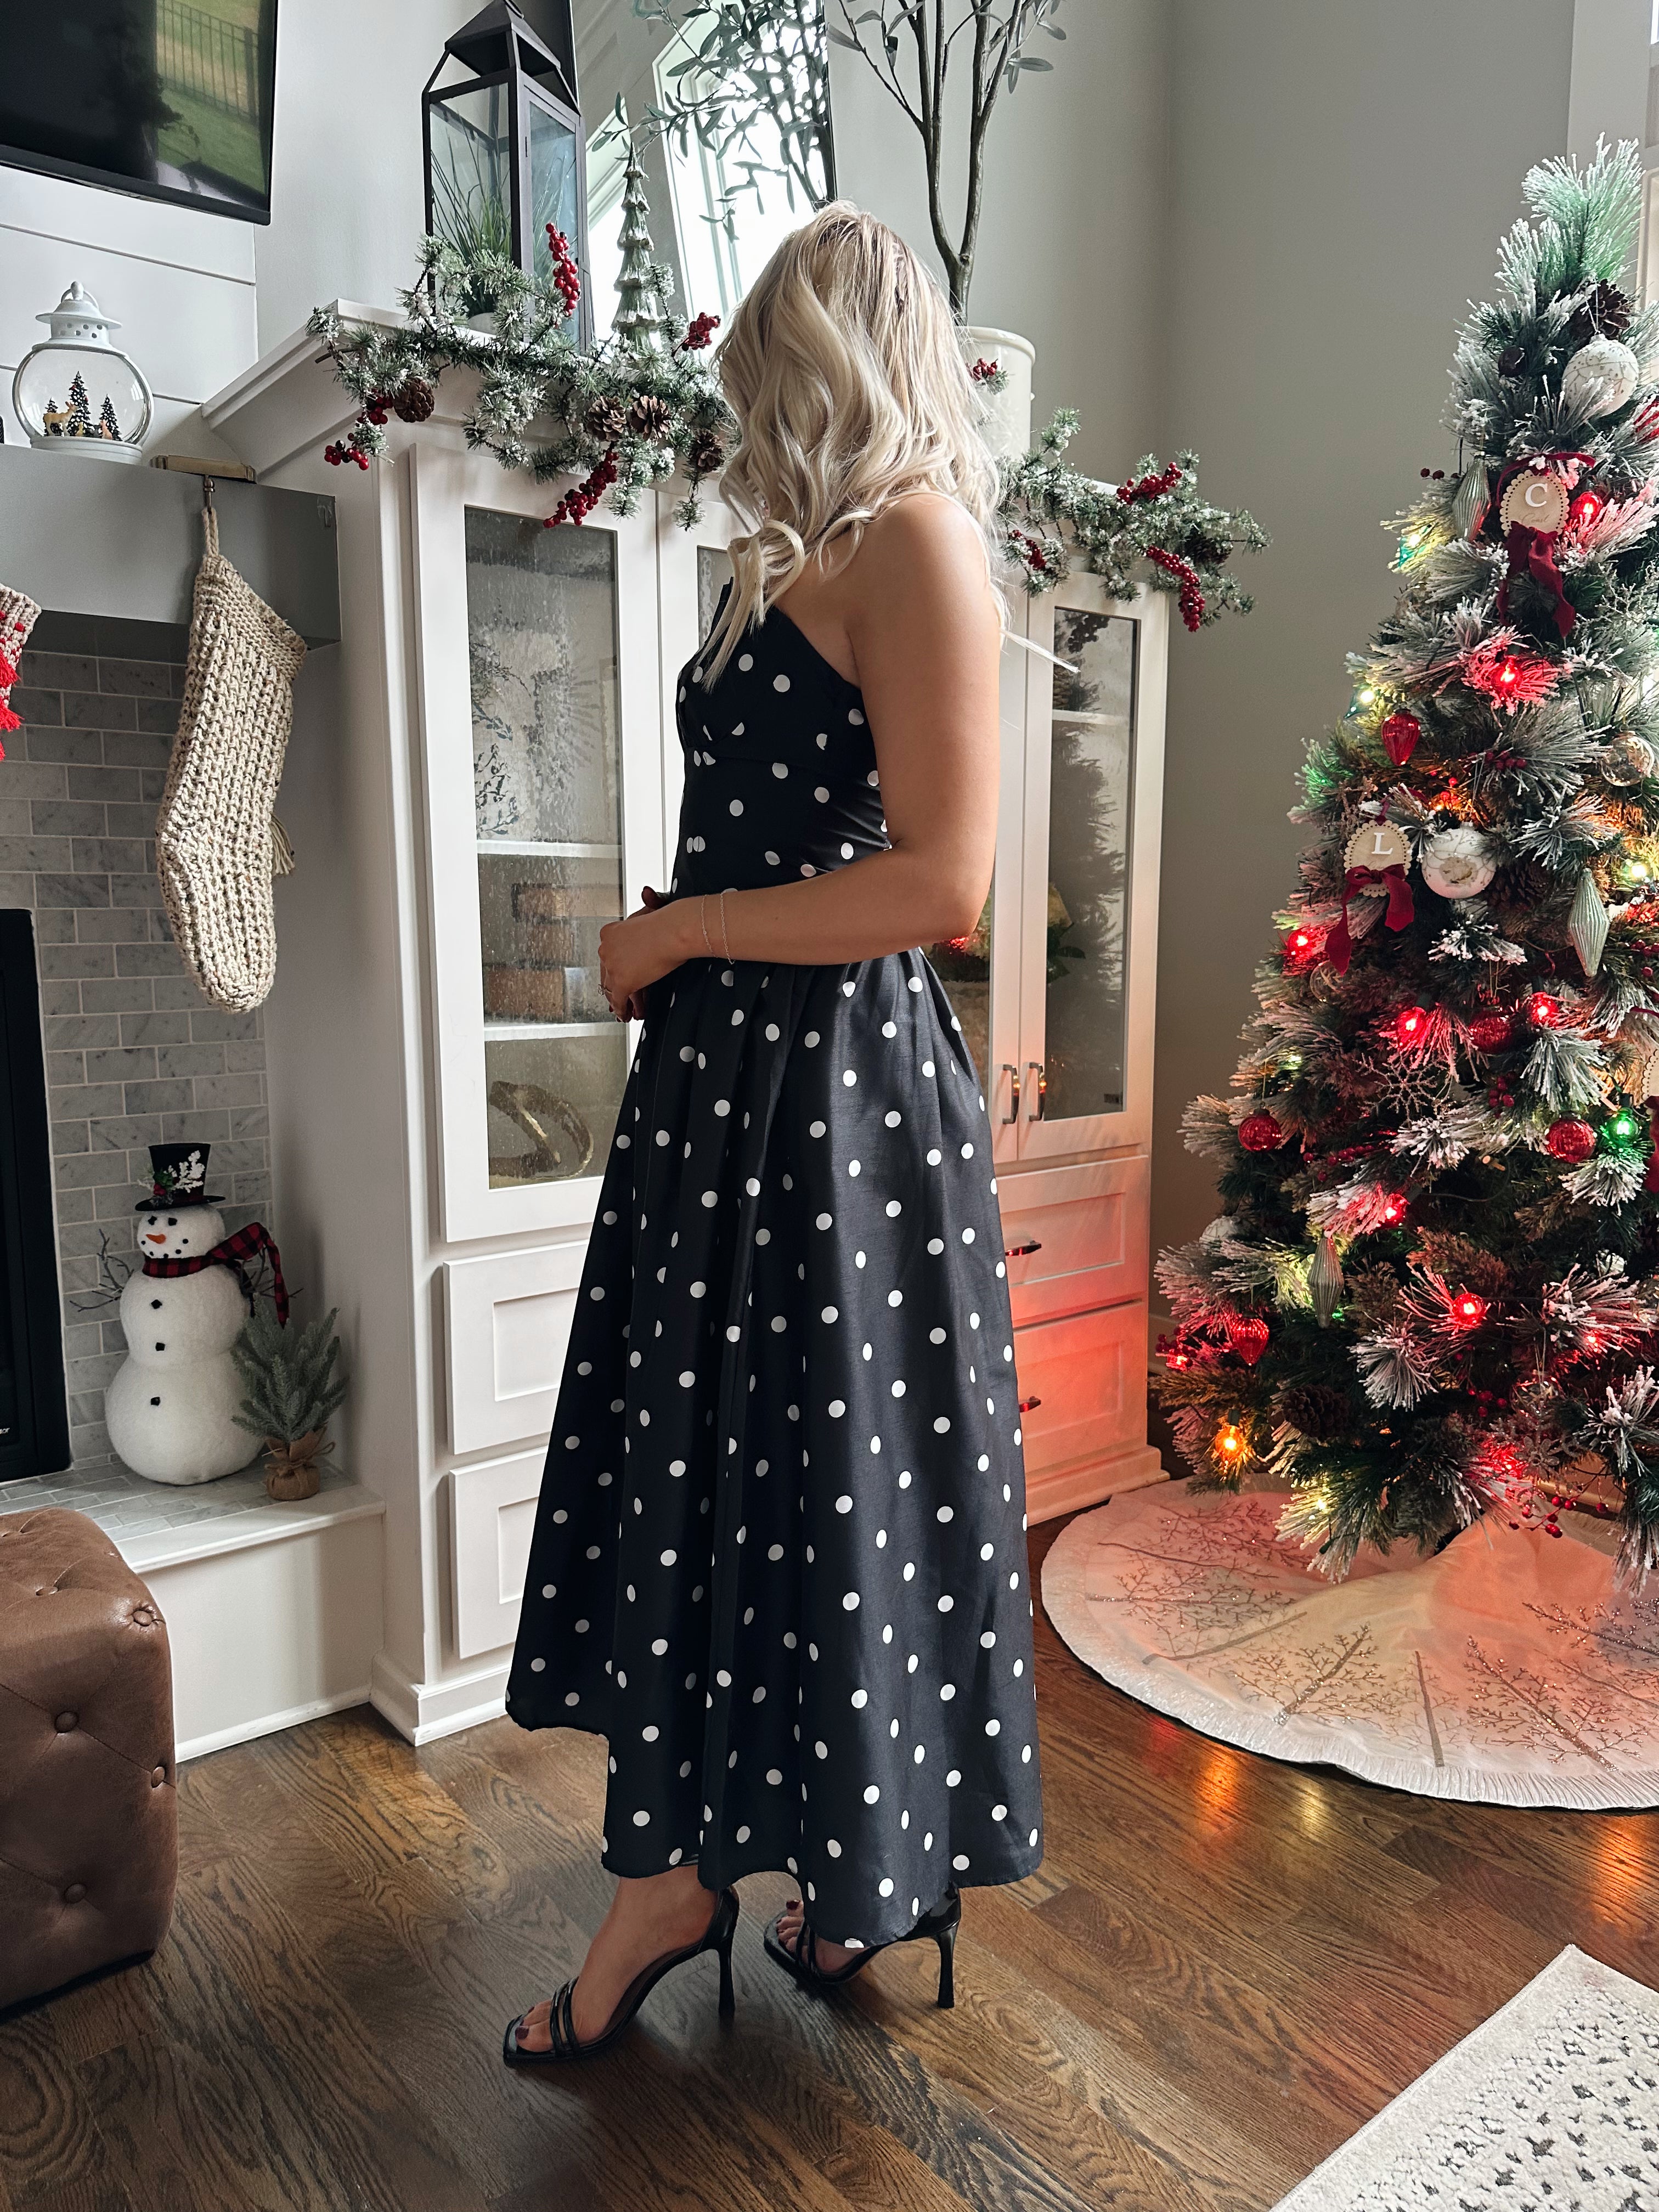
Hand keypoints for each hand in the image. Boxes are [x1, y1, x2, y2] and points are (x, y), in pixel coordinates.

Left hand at [599, 887, 683, 1020]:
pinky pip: (619, 1000)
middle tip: (621, 996)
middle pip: (607, 973)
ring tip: (625, 1008)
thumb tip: (646, 892)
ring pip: (611, 988)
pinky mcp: (622, 982)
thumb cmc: (668, 920)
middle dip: (615, 985)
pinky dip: (623, 1009)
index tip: (622, 972)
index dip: (615, 967)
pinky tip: (626, 1014)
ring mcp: (612, 966)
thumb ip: (647, 903)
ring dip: (620, 1000)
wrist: (674, 930)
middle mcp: (606, 949)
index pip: (609, 955)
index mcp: (609, 932)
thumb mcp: (652, 908)